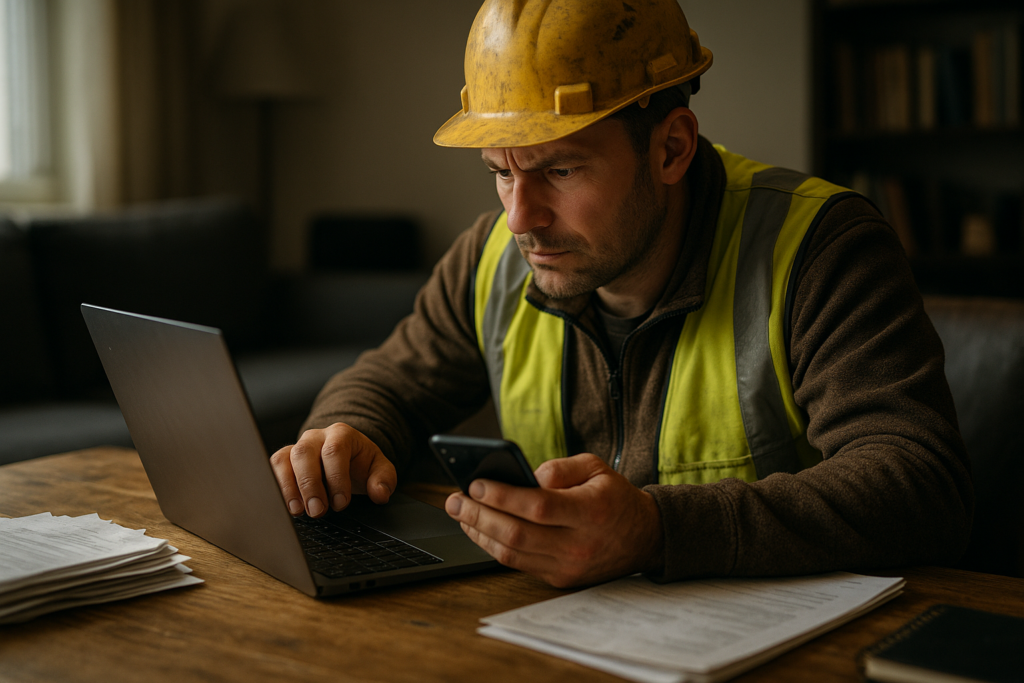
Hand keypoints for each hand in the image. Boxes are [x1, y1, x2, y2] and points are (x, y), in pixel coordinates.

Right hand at [270, 423, 396, 517]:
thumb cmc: (360, 464)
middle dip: (310, 485)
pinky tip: (284, 506)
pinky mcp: (284, 460)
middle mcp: (315, 437)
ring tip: (297, 511)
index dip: (336, 478)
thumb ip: (384, 480)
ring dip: (288, 487)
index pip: (335, 452)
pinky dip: (276, 487)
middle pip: (305, 454)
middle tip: (317, 511)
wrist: (346, 458)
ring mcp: (297, 447)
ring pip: (284, 459)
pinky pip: (272, 468)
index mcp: (341, 434)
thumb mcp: (379, 469)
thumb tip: (380, 494)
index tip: (340, 504)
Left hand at [444, 453, 662, 587]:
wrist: (644, 537)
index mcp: (590, 512)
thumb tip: (526, 476)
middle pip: (517, 534)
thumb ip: (561, 467)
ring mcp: (568, 567)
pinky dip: (493, 546)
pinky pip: (518, 564)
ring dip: (479, 533)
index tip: (475, 483)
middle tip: (455, 499)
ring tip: (460, 512)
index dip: (502, 496)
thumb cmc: (614, 497)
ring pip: (512, 554)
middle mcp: (578, 544)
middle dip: (478, 515)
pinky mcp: (560, 579)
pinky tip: (479, 528)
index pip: (537, 506)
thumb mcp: (596, 467)